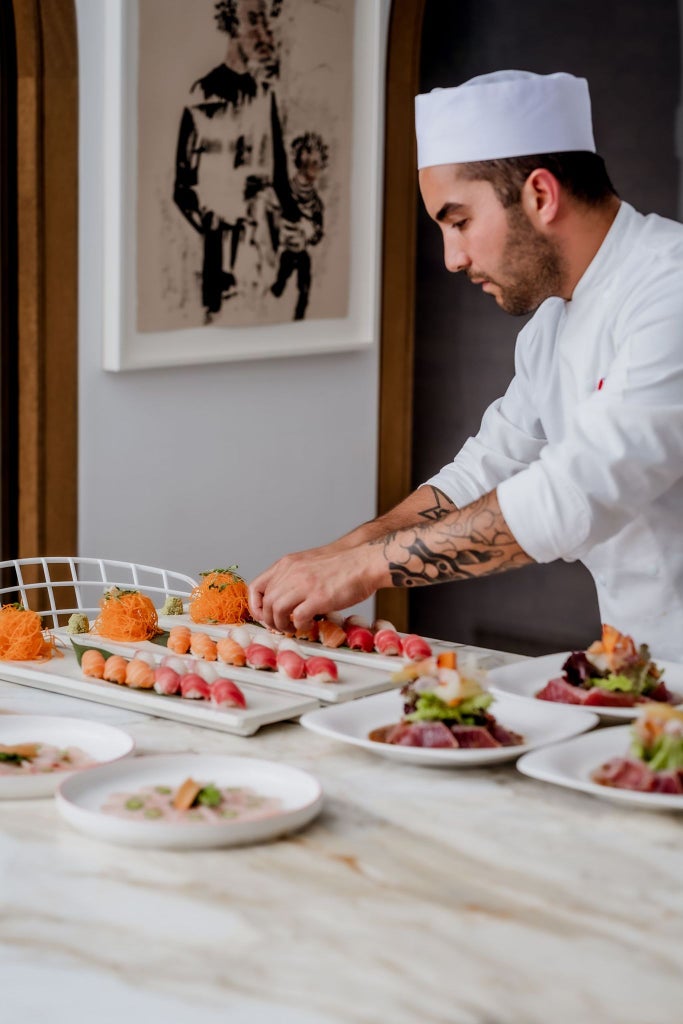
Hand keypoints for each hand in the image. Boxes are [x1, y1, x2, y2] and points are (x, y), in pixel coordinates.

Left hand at [249, 544, 382, 632]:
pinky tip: (308, 625)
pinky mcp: (319, 598)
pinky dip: (299, 626)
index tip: (263, 616)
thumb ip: (292, 577)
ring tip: (292, 628)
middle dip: (270, 620)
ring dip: (282, 625)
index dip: (256, 606)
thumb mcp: (308, 564)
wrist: (364, 561)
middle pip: (266, 603)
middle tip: (280, 627)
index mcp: (287, 564)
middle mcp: (292, 573)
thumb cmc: (341, 565)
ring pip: (277, 611)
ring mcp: (305, 585)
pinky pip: (298, 618)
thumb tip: (281, 600)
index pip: (256, 587)